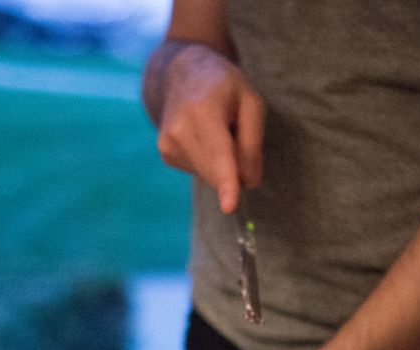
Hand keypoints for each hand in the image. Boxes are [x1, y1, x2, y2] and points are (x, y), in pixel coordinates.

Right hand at [157, 44, 264, 213]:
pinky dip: (208, 161)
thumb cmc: (223, 85)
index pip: (220, 154)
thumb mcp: (250, 101)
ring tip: (215, 129)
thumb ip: (253, 142)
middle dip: (236, 167)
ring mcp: (168, 144)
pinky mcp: (166, 154)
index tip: (229, 207)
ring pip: (209, 176)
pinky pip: (199, 171)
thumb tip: (248, 182)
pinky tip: (202, 136)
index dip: (227, 183)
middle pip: (218, 172)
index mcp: (203, 111)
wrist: (181, 73)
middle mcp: (180, 130)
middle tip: (235, 133)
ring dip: (221, 163)